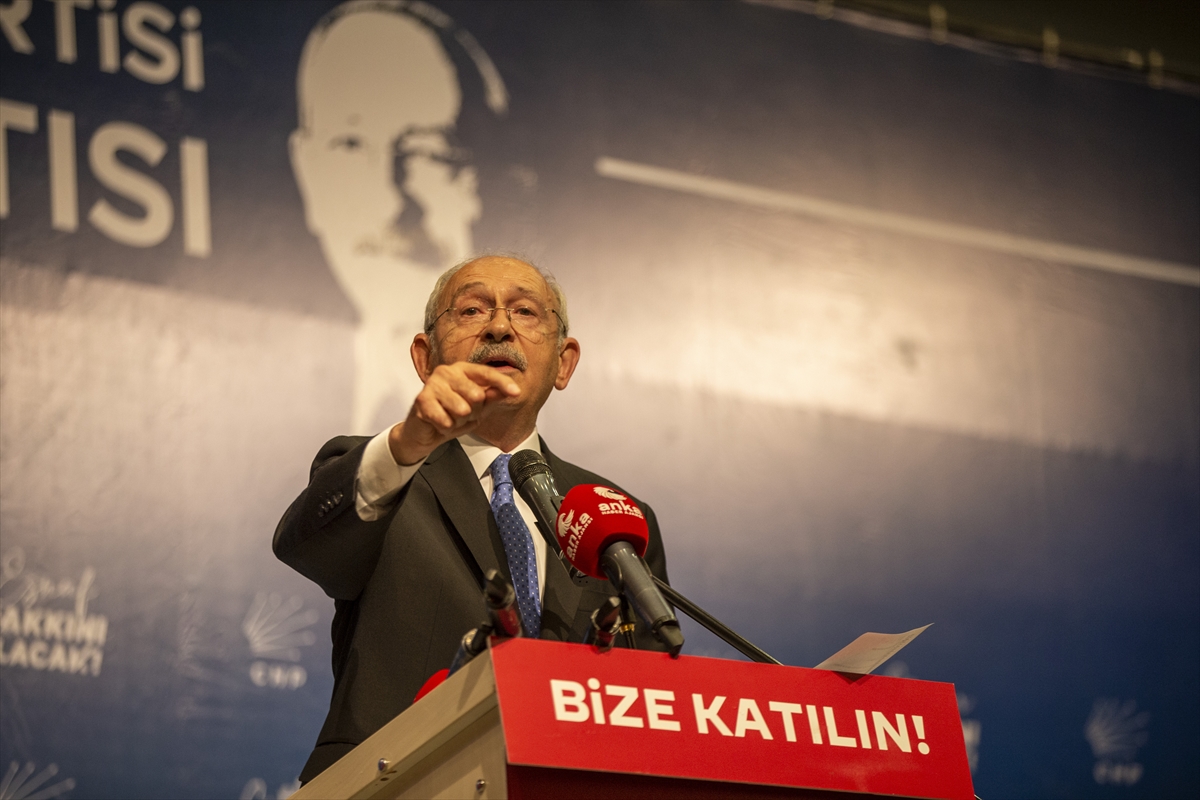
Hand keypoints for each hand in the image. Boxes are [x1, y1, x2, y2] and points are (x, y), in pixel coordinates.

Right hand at [388, 363, 520, 465]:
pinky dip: (447, 427)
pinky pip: (446, 420)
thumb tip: (512, 389)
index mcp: (462, 370)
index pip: (486, 373)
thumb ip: (492, 397)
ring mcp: (433, 384)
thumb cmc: (451, 414)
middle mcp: (446, 372)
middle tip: (463, 415)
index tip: (516, 392)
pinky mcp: (422, 400)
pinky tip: (440, 423)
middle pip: (476, 394)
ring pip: (461, 408)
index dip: (502, 383)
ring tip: (451, 419)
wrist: (424, 432)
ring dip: (459, 421)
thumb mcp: (477, 407)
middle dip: (474, 412)